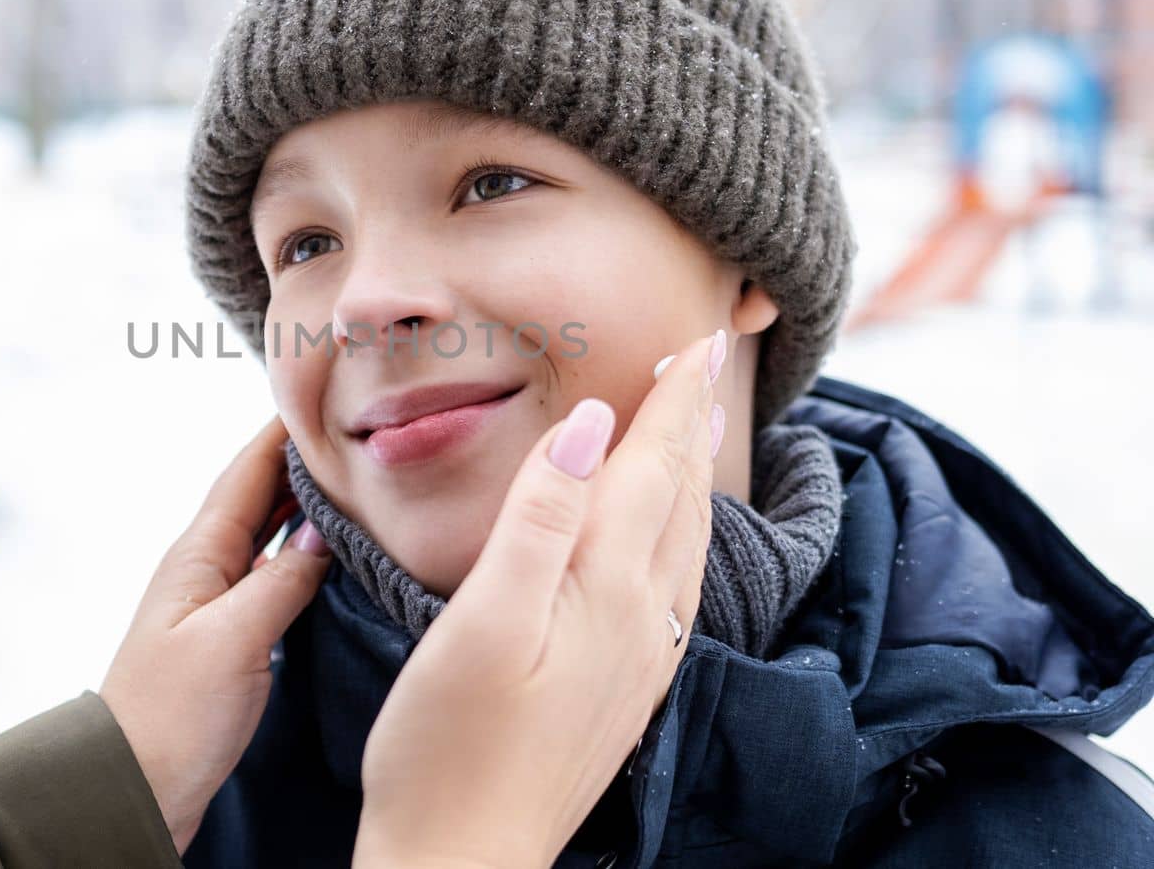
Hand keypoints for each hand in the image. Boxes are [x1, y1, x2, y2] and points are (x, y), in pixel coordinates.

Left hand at [99, 415, 332, 853]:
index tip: (323, 390)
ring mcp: (217, 603)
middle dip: (301, 459)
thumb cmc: (172, 715)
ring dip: (306, 504)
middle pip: (259, 495)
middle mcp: (206, 568)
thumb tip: (327, 529)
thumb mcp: (234, 641)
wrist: (134, 787)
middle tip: (355, 427)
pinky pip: (275, 575)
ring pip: (270, 534)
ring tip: (356, 478)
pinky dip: (306, 554)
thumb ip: (282, 580)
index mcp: (199, 555)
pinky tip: (334, 556)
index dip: (283, 430)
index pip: (247, 472)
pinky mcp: (230, 638)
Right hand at [354, 331, 722, 868]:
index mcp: (603, 589)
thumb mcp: (481, 620)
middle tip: (709, 364)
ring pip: (684, 543)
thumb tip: (590, 427)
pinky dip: (678, 535)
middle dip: (694, 423)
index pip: (651, 467)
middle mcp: (639, 620)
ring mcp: (637, 659)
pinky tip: (667, 541)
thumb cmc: (448, 745)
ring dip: (692, 476)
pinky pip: (672, 588)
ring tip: (694, 432)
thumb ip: (540, 520)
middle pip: (679, 497)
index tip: (698, 339)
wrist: (463, 861)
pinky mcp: (623, 691)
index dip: (674, 398)